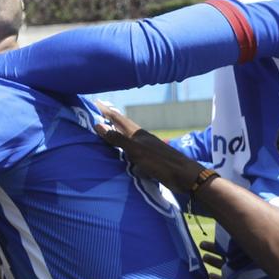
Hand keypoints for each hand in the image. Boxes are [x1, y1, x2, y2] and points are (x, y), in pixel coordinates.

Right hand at [93, 101, 209, 194]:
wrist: (184, 176)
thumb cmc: (160, 162)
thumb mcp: (136, 151)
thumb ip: (117, 139)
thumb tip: (97, 125)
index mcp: (137, 133)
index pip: (117, 118)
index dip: (105, 111)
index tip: (94, 102)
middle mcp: (140, 138)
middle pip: (122, 126)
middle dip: (109, 119)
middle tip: (97, 114)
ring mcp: (145, 148)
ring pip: (126, 138)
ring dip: (116, 133)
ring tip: (105, 131)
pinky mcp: (148, 159)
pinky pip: (130, 151)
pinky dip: (122, 148)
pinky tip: (120, 153)